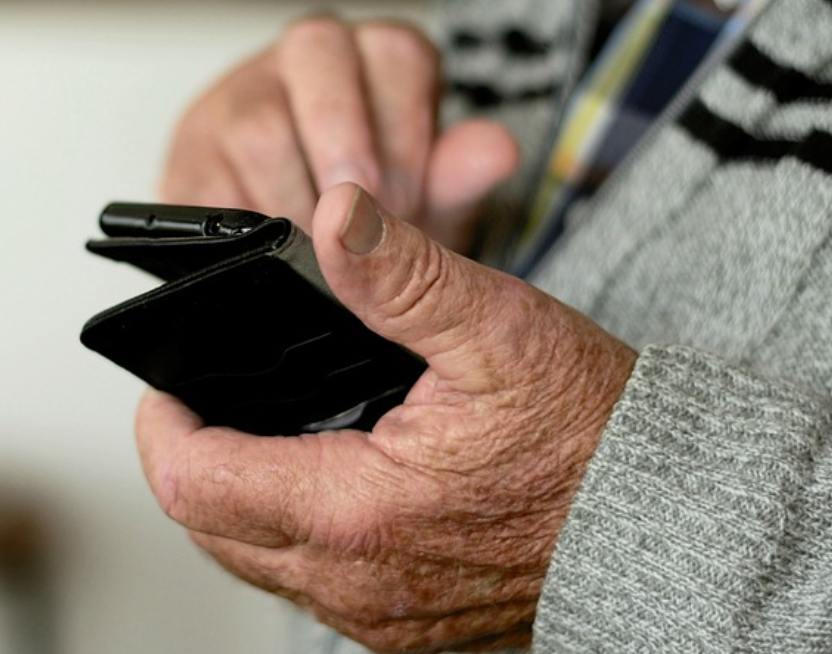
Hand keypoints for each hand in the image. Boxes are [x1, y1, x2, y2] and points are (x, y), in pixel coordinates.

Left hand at [136, 184, 636, 652]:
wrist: (669, 525)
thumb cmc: (595, 437)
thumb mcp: (501, 333)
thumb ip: (405, 277)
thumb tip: (335, 218)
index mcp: (356, 513)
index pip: (193, 483)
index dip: (162, 426)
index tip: (170, 384)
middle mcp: (356, 585)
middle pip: (211, 530)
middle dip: (194, 461)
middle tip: (212, 400)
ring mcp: (380, 617)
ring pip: (258, 563)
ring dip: (241, 500)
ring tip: (264, 430)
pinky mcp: (407, 628)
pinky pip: (314, 586)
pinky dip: (296, 534)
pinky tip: (329, 481)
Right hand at [159, 15, 518, 251]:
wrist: (302, 265)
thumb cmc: (373, 221)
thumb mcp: (428, 204)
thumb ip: (458, 179)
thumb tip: (495, 151)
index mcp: (373, 59)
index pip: (395, 52)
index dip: (406, 128)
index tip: (409, 199)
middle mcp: (301, 64)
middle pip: (315, 54)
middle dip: (345, 145)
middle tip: (361, 222)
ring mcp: (235, 102)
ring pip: (255, 122)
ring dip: (295, 198)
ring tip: (323, 256)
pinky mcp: (188, 162)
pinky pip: (203, 186)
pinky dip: (244, 232)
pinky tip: (272, 260)